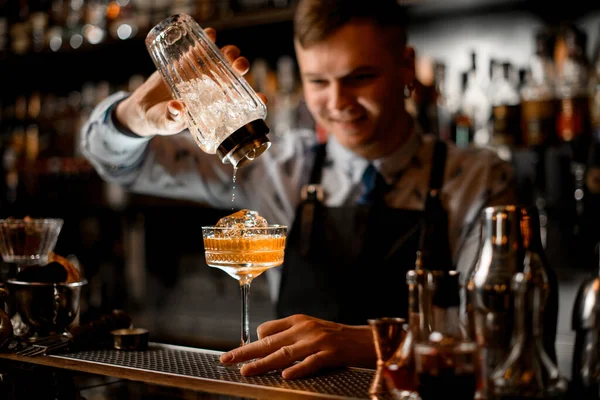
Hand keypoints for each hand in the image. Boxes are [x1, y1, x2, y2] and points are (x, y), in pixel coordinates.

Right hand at [115, 27, 266, 136]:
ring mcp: (202, 73)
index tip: (263, 96)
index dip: (254, 99)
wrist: (144, 107)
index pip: (241, 103)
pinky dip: (207, 38)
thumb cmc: (163, 120)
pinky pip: (201, 47)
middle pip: (235, 75)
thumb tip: (177, 108)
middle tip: (240, 66)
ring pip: (222, 59)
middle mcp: (214, 88)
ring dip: (229, 53)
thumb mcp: (168, 123)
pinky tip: (210, 33)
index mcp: (216, 106)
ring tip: (227, 52)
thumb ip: (173, 118)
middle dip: (241, 68)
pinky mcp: (188, 61)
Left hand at [219, 314, 375, 378]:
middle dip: (246, 352)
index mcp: (298, 321)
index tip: (237, 353)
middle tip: (227, 359)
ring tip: (247, 371)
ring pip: (285, 353)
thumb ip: (290, 335)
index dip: (252, 342)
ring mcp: (318, 341)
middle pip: (270, 341)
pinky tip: (285, 376)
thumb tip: (264, 341)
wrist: (366, 340)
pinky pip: (312, 363)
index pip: (268, 329)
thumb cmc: (336, 338)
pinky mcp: (331, 354)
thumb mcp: (310, 329)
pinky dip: (298, 369)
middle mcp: (305, 329)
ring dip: (263, 363)